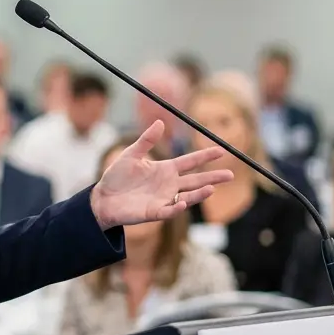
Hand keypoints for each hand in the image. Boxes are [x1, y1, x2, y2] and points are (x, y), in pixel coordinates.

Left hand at [90, 120, 233, 229]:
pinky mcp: (154, 212)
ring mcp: (163, 199)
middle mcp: (168, 185)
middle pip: (196, 180)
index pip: (190, 161)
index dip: (205, 156)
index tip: (222, 149)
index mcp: (165, 169)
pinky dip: (177, 207)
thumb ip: (146, 140)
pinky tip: (183, 203)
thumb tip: (160, 122)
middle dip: (213, 177)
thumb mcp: (131, 155)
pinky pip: (169, 210)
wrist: (103, 198)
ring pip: (187, 197)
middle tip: (230, 174)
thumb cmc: (116, 177)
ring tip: (212, 188)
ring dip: (199, 194)